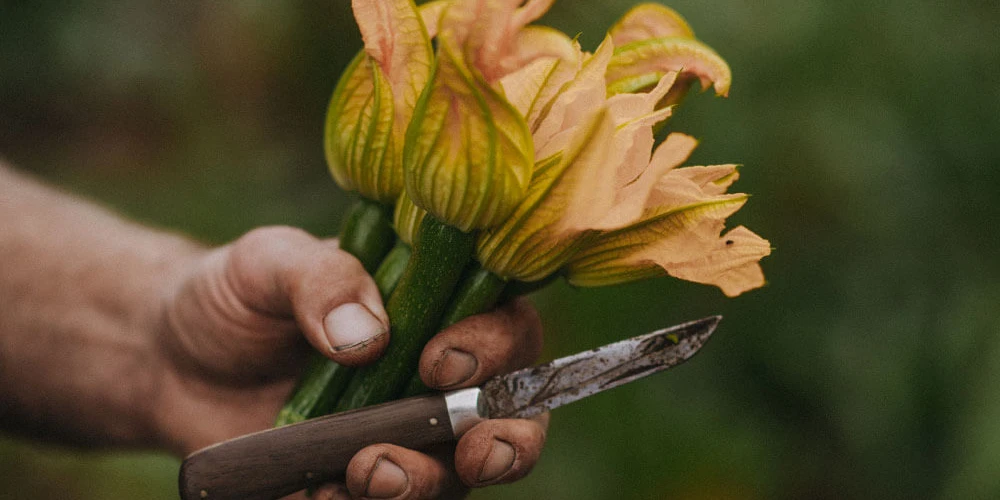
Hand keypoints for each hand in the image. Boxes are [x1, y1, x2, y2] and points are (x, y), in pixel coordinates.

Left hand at [150, 226, 547, 497]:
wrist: (170, 363)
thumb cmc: (233, 296)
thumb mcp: (268, 262)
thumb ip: (321, 279)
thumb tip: (366, 336)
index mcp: (433, 309)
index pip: (504, 325)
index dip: (494, 350)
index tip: (439, 362)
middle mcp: (434, 379)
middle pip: (510, 414)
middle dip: (507, 440)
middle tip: (476, 454)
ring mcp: (400, 437)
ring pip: (454, 475)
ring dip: (426, 483)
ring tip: (366, 473)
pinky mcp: (357, 483)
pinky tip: (315, 492)